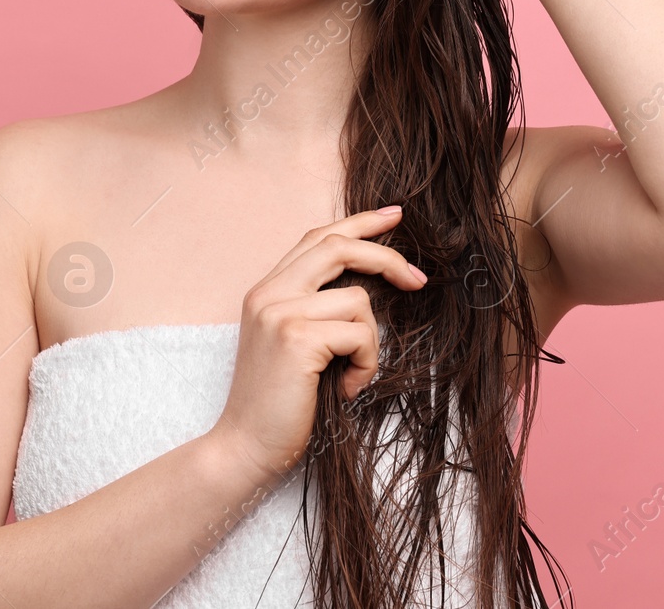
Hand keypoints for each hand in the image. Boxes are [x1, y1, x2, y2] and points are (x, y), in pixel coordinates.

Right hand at [204, 207, 426, 489]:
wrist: (244, 448)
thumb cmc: (277, 406)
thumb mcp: (293, 346)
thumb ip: (315, 310)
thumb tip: (370, 287)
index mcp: (266, 291)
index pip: (317, 238)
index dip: (358, 222)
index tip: (394, 215)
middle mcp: (268, 294)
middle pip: (338, 246)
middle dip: (387, 257)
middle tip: (418, 280)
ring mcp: (280, 313)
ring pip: (358, 300)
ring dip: (370, 343)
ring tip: (353, 376)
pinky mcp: (297, 338)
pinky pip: (360, 333)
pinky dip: (366, 364)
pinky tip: (346, 389)